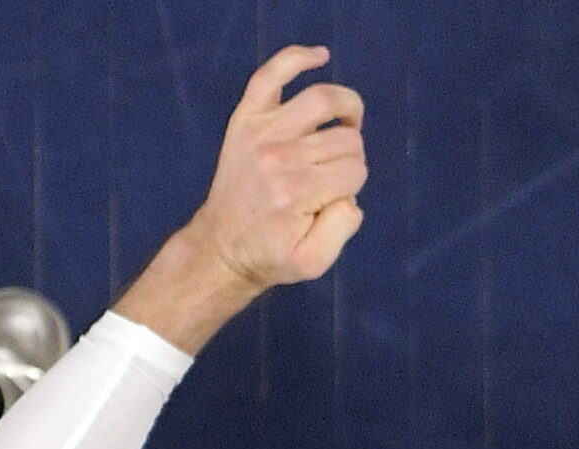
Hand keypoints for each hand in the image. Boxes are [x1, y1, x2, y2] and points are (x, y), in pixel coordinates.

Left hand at [188, 45, 369, 291]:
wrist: (223, 246)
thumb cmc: (272, 255)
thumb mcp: (315, 261)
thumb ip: (343, 227)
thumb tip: (348, 193)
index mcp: (298, 192)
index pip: (355, 169)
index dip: (354, 185)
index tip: (335, 200)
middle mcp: (279, 155)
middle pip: (345, 138)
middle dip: (351, 156)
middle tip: (334, 176)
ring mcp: (261, 131)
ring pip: (323, 101)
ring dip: (347, 109)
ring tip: (348, 124)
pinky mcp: (246, 118)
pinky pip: (271, 75)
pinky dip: (298, 59)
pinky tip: (321, 56)